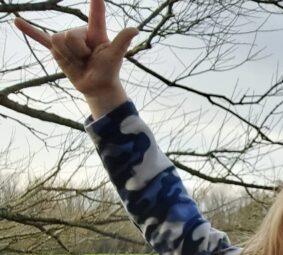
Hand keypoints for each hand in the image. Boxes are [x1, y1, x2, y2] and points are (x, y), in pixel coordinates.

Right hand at [14, 0, 136, 116]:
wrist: (96, 86)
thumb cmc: (108, 70)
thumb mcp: (114, 56)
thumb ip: (122, 41)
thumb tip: (134, 29)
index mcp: (95, 32)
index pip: (96, 13)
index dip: (96, 2)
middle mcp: (80, 33)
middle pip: (69, 35)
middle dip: (77, 51)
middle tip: (87, 59)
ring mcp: (67, 41)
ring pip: (57, 40)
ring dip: (67, 55)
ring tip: (78, 61)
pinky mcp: (57, 49)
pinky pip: (40, 37)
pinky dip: (29, 30)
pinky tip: (16, 20)